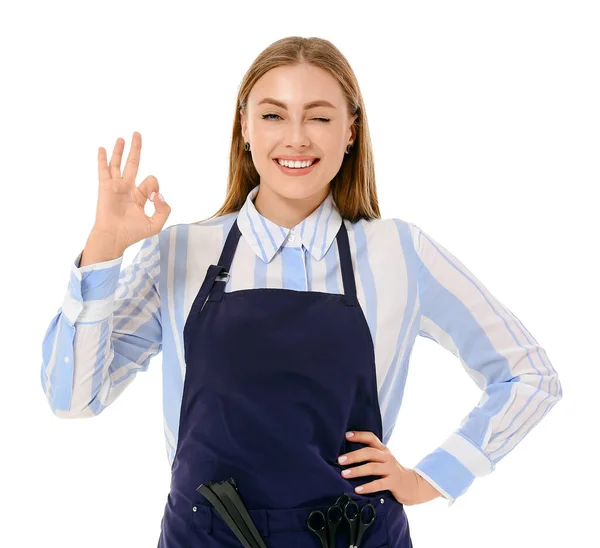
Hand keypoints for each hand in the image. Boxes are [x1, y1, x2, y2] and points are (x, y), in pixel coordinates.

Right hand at [94, 132, 170, 250]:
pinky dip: (102, 159)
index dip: (155, 186)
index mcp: (140, 196)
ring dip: (120, 150)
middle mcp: (128, 188)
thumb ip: (164, 209)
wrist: (115, 237)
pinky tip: (101, 148)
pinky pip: (103, 170)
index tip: (153, 198)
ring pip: (118, 164)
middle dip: (136, 149)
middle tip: (137, 134)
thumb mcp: (156, 224)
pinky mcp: (106, 187)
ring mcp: (116, 186)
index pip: (151, 181)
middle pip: (133, 163)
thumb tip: (159, 194)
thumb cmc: (133, 233)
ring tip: (122, 138)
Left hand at [338, 430, 442, 505]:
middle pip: (369, 453)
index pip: (371, 438)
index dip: (359, 435)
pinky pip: (379, 484)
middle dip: (353, 456)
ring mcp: (391, 469)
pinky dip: (367, 486)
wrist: (412, 485)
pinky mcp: (394, 482)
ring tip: (344, 474)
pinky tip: (357, 489)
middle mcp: (387, 457)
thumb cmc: (391, 472)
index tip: (346, 435)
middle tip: (340, 460)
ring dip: (357, 471)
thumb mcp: (383, 460)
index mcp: (383, 450)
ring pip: (372, 468)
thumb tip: (346, 456)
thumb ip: (370, 456)